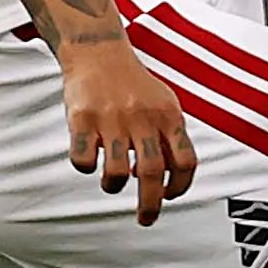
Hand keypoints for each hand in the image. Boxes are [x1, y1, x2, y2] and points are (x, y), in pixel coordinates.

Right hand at [60, 35, 195, 223]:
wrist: (98, 49)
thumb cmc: (133, 84)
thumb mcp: (164, 103)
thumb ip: (171, 137)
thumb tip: (175, 180)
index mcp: (168, 115)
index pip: (186, 161)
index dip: (181, 187)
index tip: (170, 196)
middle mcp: (142, 118)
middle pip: (152, 173)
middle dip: (150, 204)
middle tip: (146, 219)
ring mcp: (111, 118)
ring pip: (114, 173)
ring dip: (113, 186)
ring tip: (112, 182)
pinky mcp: (81, 118)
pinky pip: (82, 160)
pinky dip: (85, 167)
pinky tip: (90, 158)